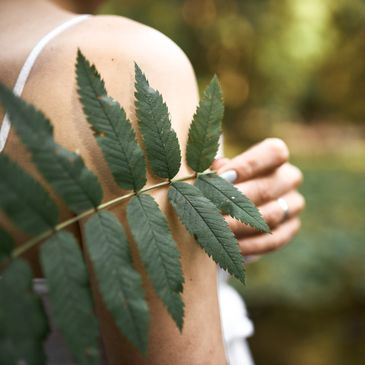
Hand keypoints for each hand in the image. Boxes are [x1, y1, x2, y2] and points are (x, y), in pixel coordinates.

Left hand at [211, 138, 304, 256]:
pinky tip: (227, 246)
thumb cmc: (223, 178)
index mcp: (275, 155)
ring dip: (238, 225)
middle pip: (267, 189)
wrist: (234, 202)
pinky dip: (248, 245)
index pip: (273, 153)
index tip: (220, 177)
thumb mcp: (220, 168)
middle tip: (209, 209)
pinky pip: (272, 241)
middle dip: (234, 201)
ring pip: (270, 217)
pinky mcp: (290, 229)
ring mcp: (293, 205)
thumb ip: (217, 168)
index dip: (248, 165)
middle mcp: (289, 178)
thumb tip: (211, 174)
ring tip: (213, 229)